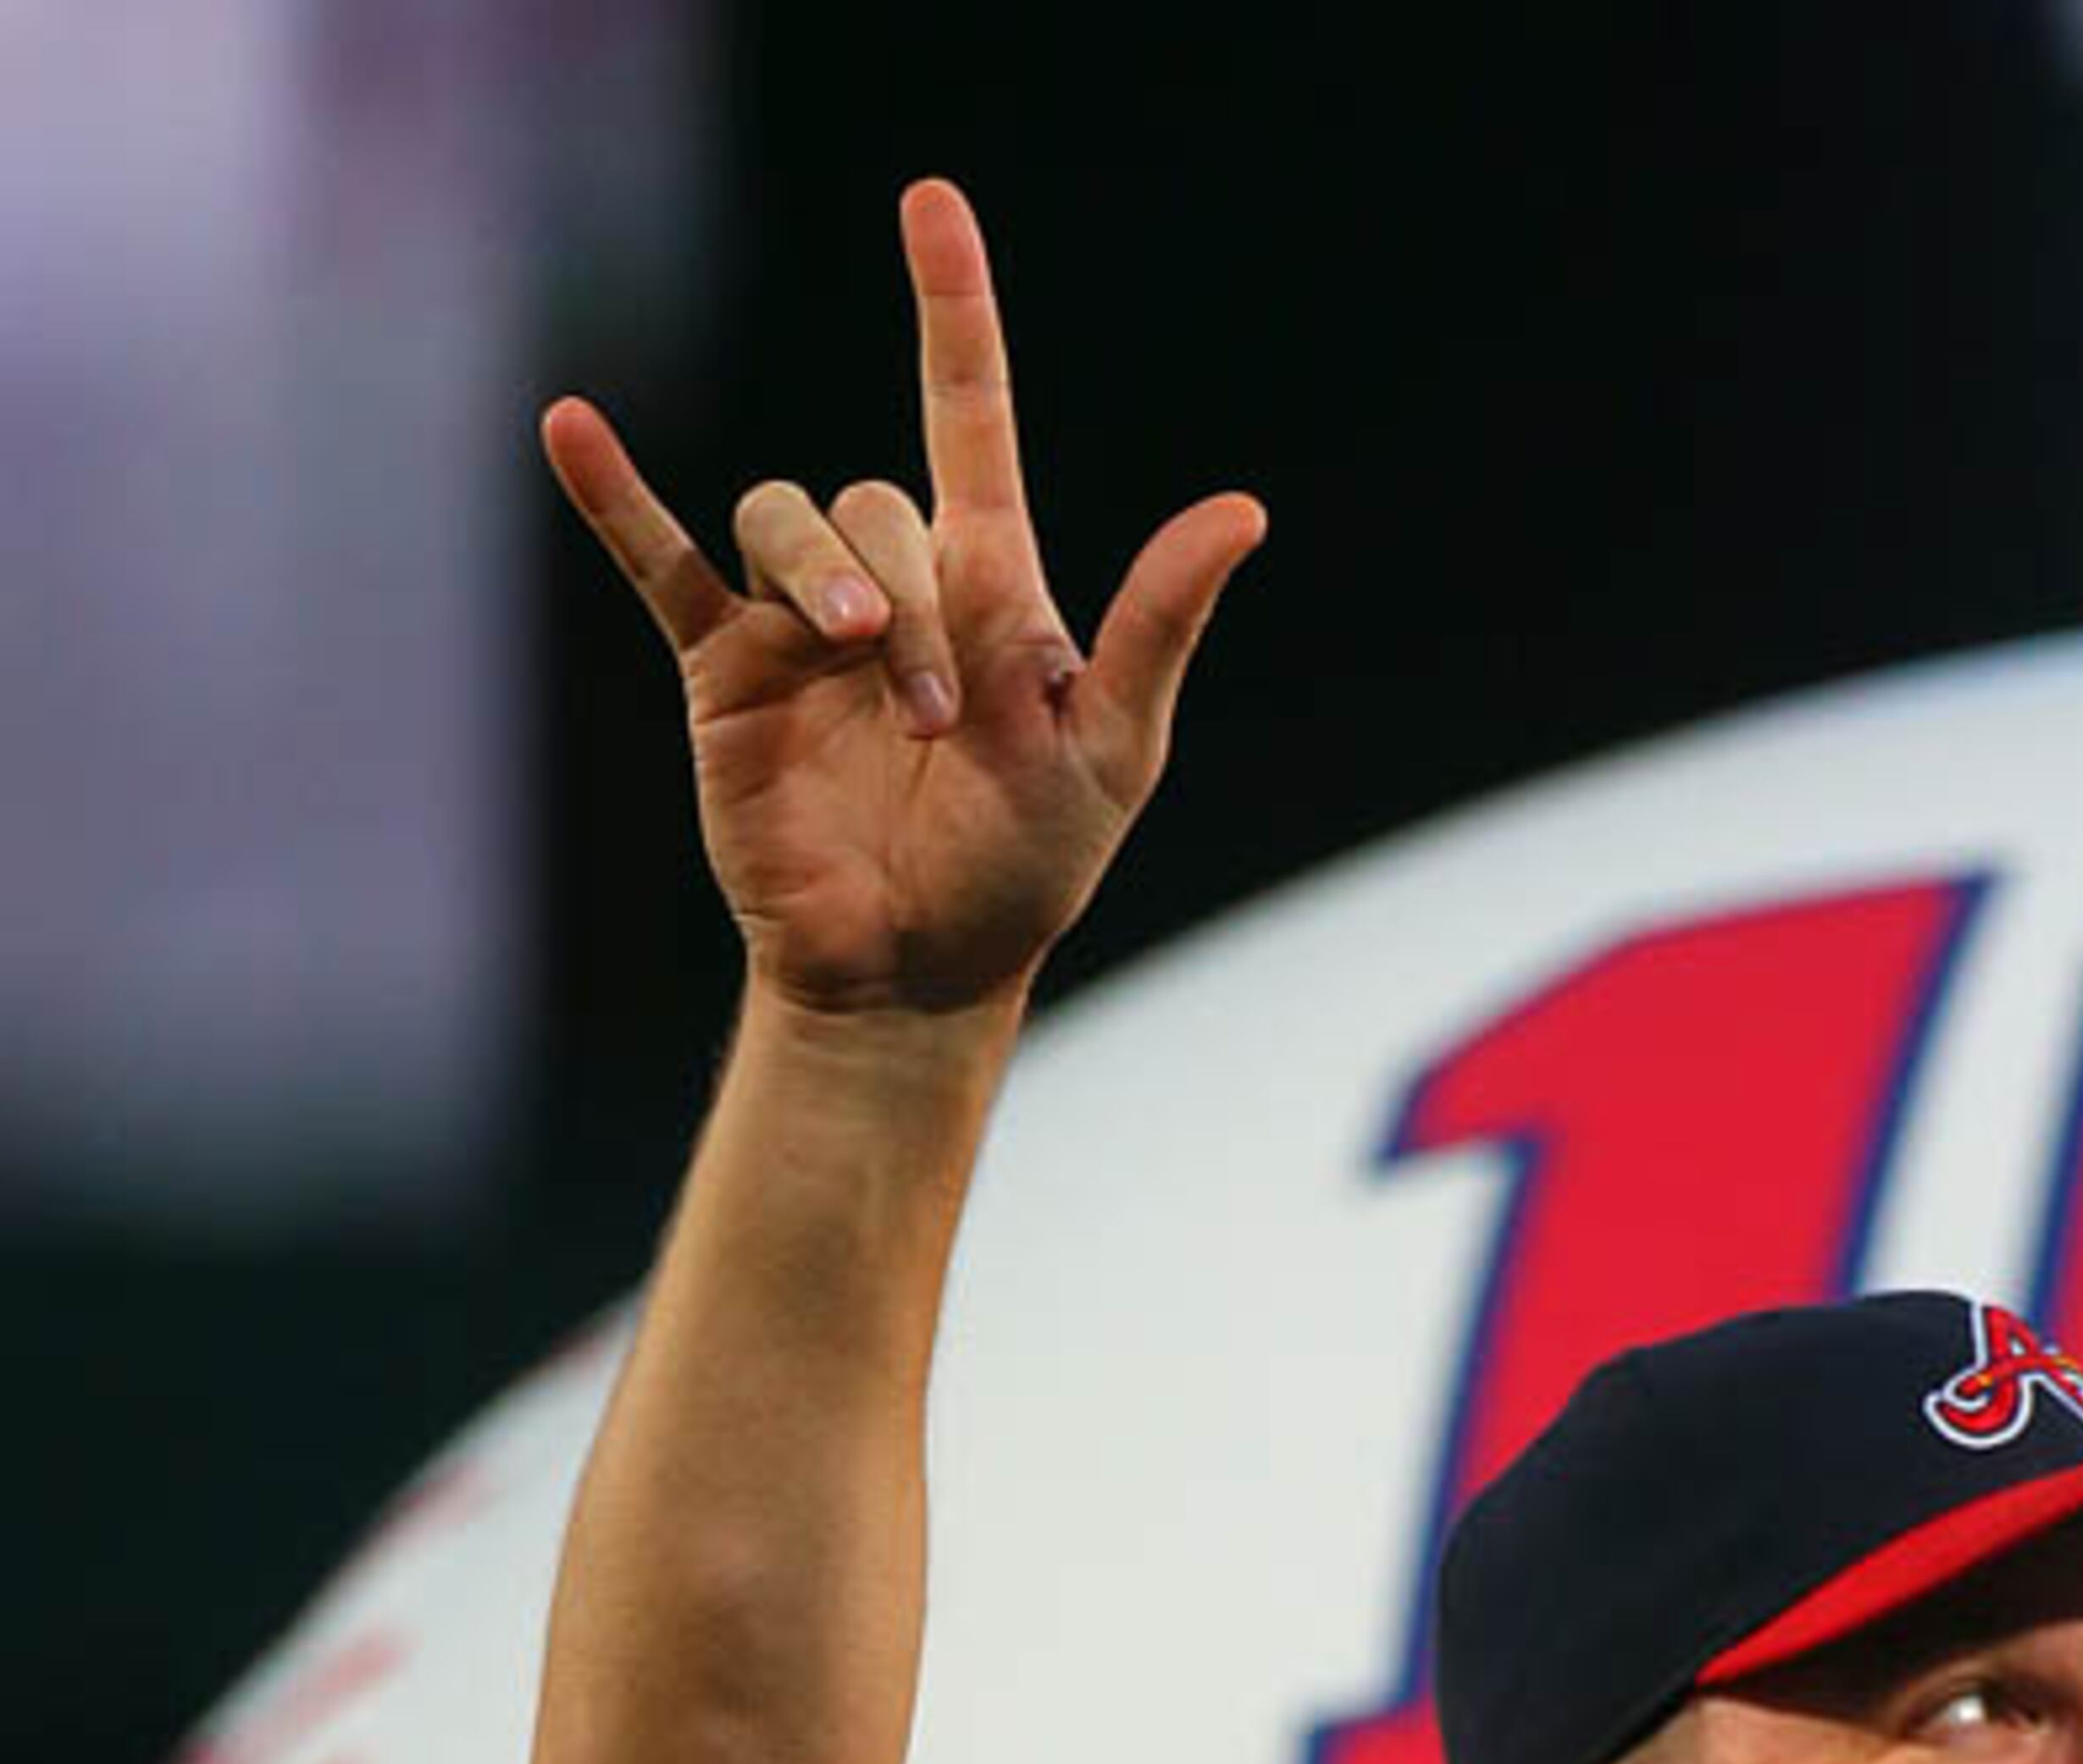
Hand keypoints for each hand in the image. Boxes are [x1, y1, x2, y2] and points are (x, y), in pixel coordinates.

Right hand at [539, 177, 1263, 1019]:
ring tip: (861, 666)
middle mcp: (888, 581)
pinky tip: (570, 428)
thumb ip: (1158, 626)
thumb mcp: (1112, 748)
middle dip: (909, 599)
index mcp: (986, 583)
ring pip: (785, 519)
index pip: (968, 416)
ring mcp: (798, 624)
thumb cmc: (1026, 868)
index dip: (952, 311)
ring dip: (826, 582)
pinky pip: (662, 565)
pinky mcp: (725, 674)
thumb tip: (1243, 511)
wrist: (919, 970)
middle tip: (937, 716)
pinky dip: (616, 499)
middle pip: (875, 504)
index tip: (932, 206)